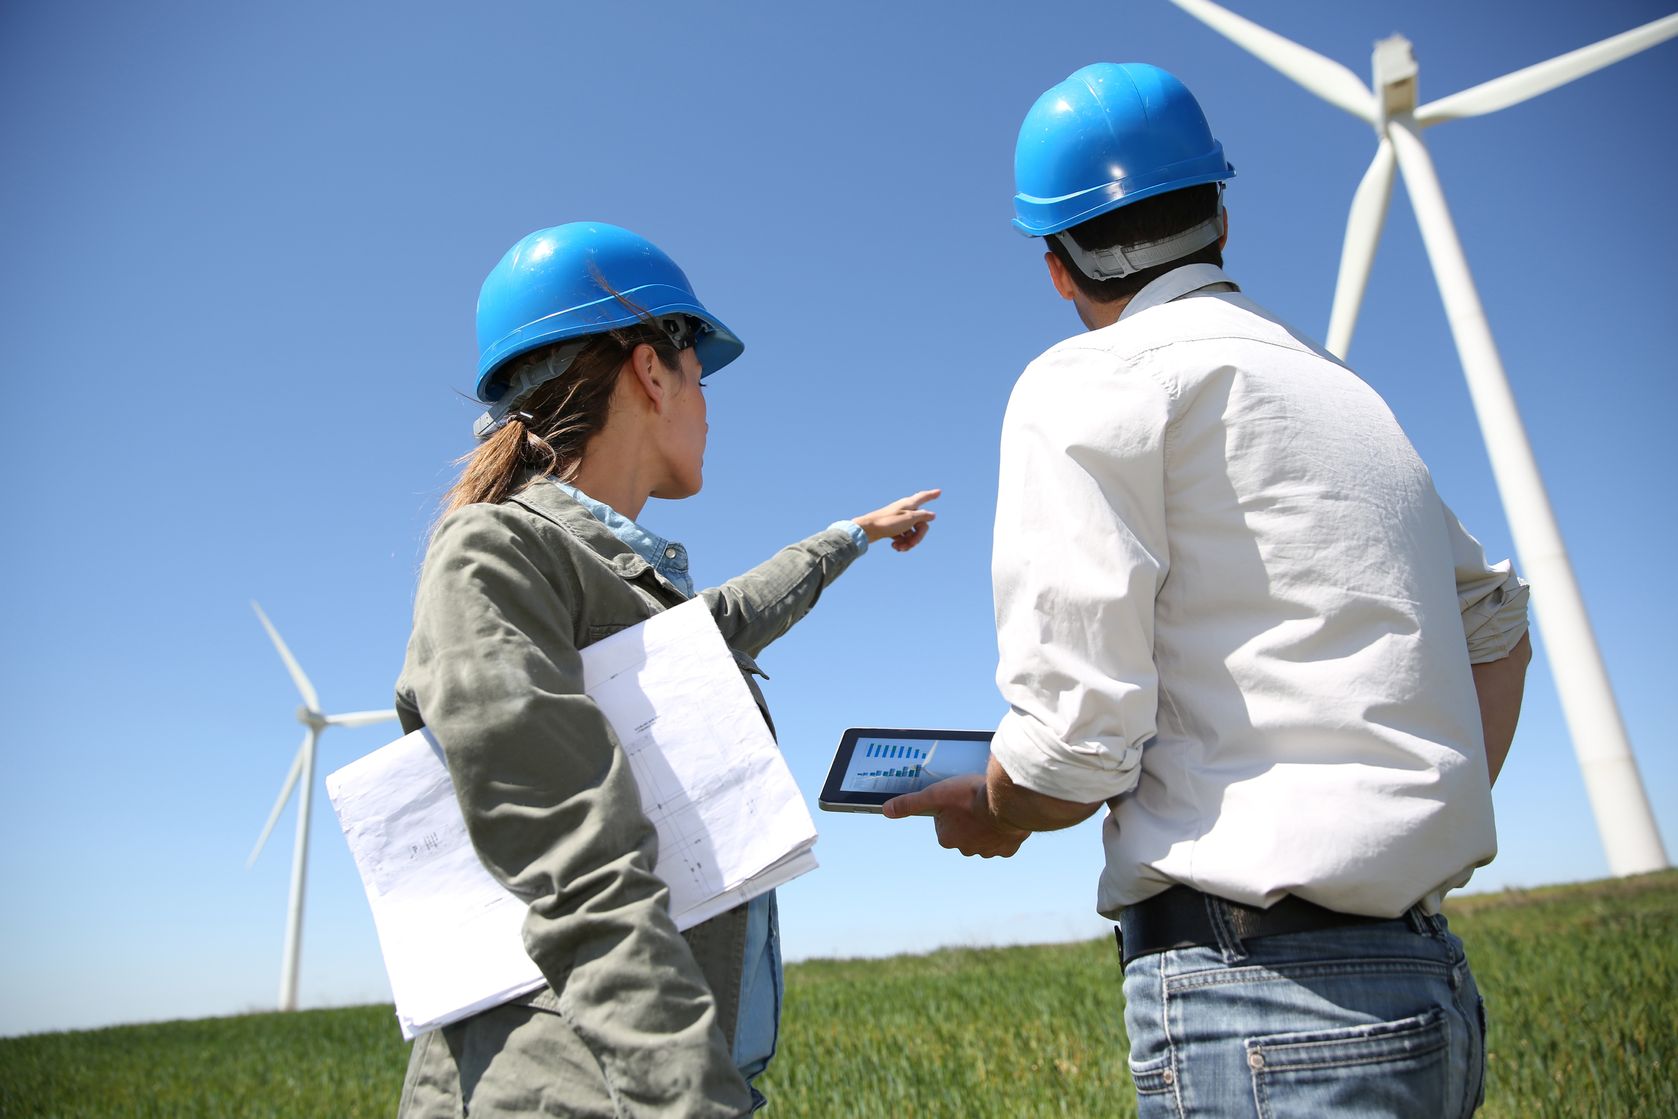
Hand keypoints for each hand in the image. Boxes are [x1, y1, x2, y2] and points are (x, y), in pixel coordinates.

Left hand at [853, 488, 940, 552]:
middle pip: (920, 524)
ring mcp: (898, 519)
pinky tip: (895, 547)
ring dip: (908, 542)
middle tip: (911, 545)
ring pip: (911, 532)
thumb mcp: (909, 519)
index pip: (923, 497)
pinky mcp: (892, 528)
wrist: (866, 530)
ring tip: (899, 548)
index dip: (932, 495)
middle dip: (918, 537)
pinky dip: (901, 542)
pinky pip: (903, 536)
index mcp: (909, 504)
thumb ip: (923, 516)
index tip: (939, 492)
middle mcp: (905, 510)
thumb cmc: (887, 522)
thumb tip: (932, 515)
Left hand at [882, 774, 1029, 857]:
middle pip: (964, 831)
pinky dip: (1003, 830)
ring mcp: (988, 851)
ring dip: (986, 824)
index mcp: (947, 838)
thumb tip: (886, 810)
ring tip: (989, 807)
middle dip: (968, 818)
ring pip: (985, 836)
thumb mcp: (935, 794)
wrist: (1006, 802)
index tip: (959, 798)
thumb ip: (910, 803)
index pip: (944, 823)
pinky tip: (1003, 817)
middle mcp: (966, 849)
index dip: (950, 808)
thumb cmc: (969, 796)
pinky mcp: (1007, 850)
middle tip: (974, 801)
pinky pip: (1004, 841)